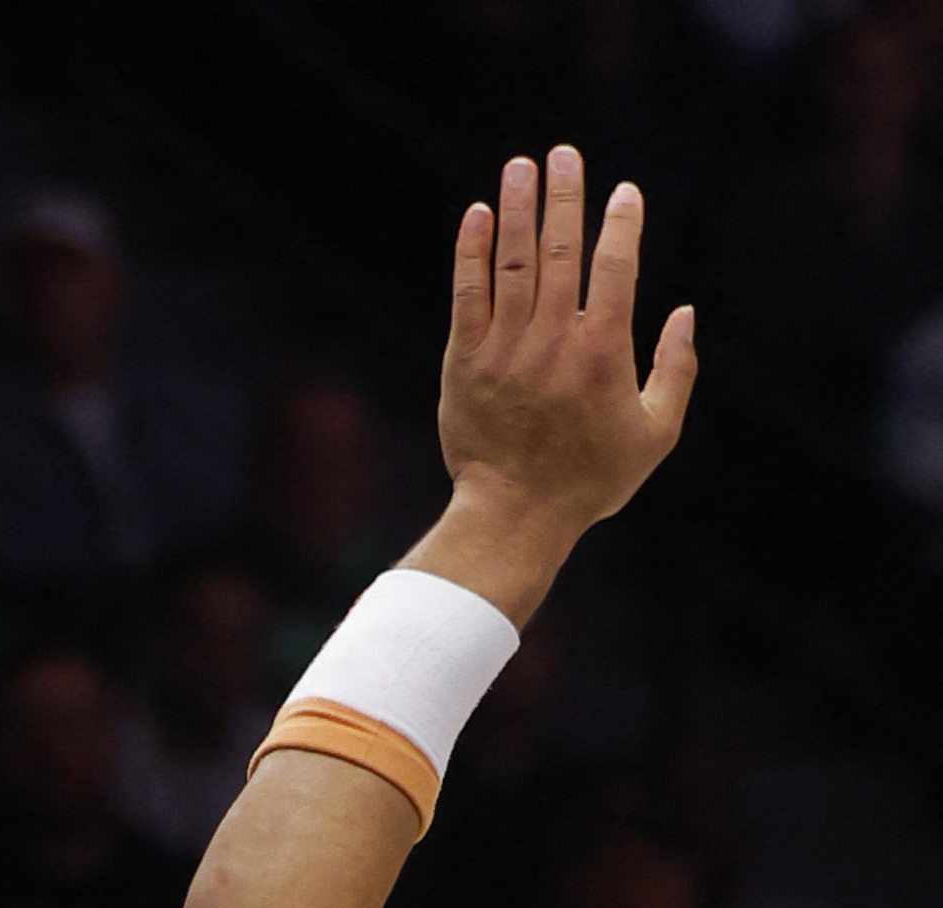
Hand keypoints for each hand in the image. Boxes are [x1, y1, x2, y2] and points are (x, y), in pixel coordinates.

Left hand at [430, 147, 695, 553]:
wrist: (514, 513)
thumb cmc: (591, 479)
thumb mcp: (655, 432)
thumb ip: (676, 369)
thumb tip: (684, 312)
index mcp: (604, 351)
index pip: (615, 268)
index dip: (619, 224)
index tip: (622, 190)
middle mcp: (554, 340)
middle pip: (560, 251)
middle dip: (565, 196)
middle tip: (565, 153)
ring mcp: (505, 348)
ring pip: (513, 263)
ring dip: (519, 208)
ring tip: (522, 165)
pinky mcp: (464, 362)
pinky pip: (467, 295)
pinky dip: (472, 252)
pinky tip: (478, 215)